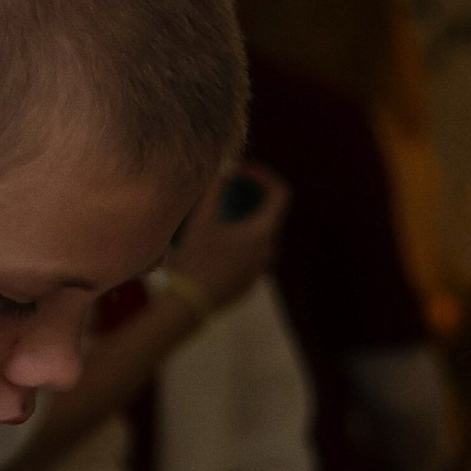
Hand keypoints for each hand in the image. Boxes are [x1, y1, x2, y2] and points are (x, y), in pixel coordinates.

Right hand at [172, 166, 286, 315]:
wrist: (189, 302)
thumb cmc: (196, 257)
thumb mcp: (203, 219)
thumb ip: (216, 189)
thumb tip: (225, 169)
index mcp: (263, 232)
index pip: (281, 193)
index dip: (265, 176)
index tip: (244, 170)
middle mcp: (269, 250)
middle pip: (269, 214)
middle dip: (252, 197)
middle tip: (230, 187)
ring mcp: (260, 269)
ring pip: (259, 237)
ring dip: (244, 221)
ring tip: (221, 216)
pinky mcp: (249, 283)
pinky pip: (249, 256)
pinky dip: (239, 243)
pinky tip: (214, 244)